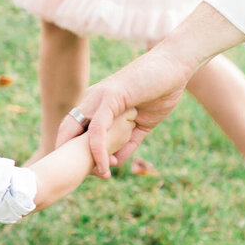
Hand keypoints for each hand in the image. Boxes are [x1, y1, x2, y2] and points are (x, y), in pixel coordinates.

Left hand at [57, 39, 193, 177]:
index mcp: (98, 105)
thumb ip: (127, 142)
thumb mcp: (141, 123)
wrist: (175, 66)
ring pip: (80, 132)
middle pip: (69, 132)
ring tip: (99, 176)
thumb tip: (115, 162)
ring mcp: (99, 97)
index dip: (77, 153)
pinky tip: (105, 165)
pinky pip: (98, 129)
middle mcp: (93, 100)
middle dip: (72, 157)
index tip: (88, 174)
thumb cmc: (160, 90)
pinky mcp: (110, 97)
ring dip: (87, 158)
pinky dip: (99, 149)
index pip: (75, 131)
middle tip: (84, 178)